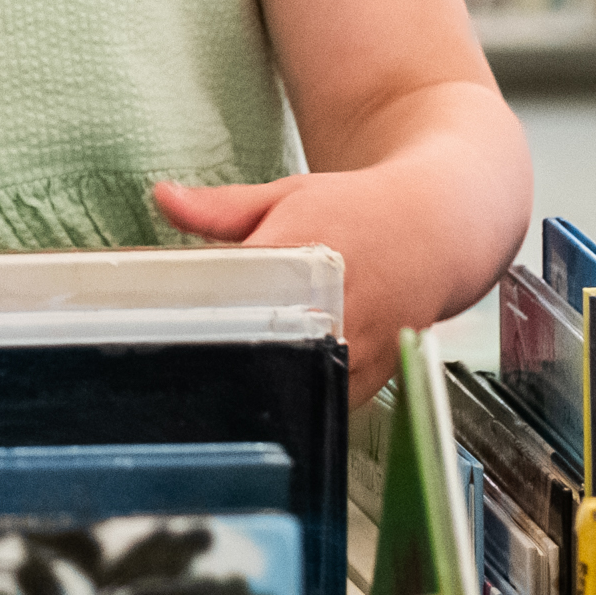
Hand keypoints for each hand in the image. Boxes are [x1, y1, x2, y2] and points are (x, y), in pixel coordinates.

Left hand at [153, 169, 425, 400]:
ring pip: (288, 383)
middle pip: (260, 346)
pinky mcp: (371, 381)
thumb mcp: (288, 195)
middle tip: (189, 348)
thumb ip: (222, 207)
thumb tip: (165, 198)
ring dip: (255, 375)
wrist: (436, 233)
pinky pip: (318, 399)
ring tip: (229, 364)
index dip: (195, 309)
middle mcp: (336, 308)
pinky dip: (292, 391)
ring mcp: (357, 350)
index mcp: (306, 256)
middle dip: (221, 348)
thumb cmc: (358, 212)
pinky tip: (271, 376)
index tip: (160, 317)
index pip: (235, 292)